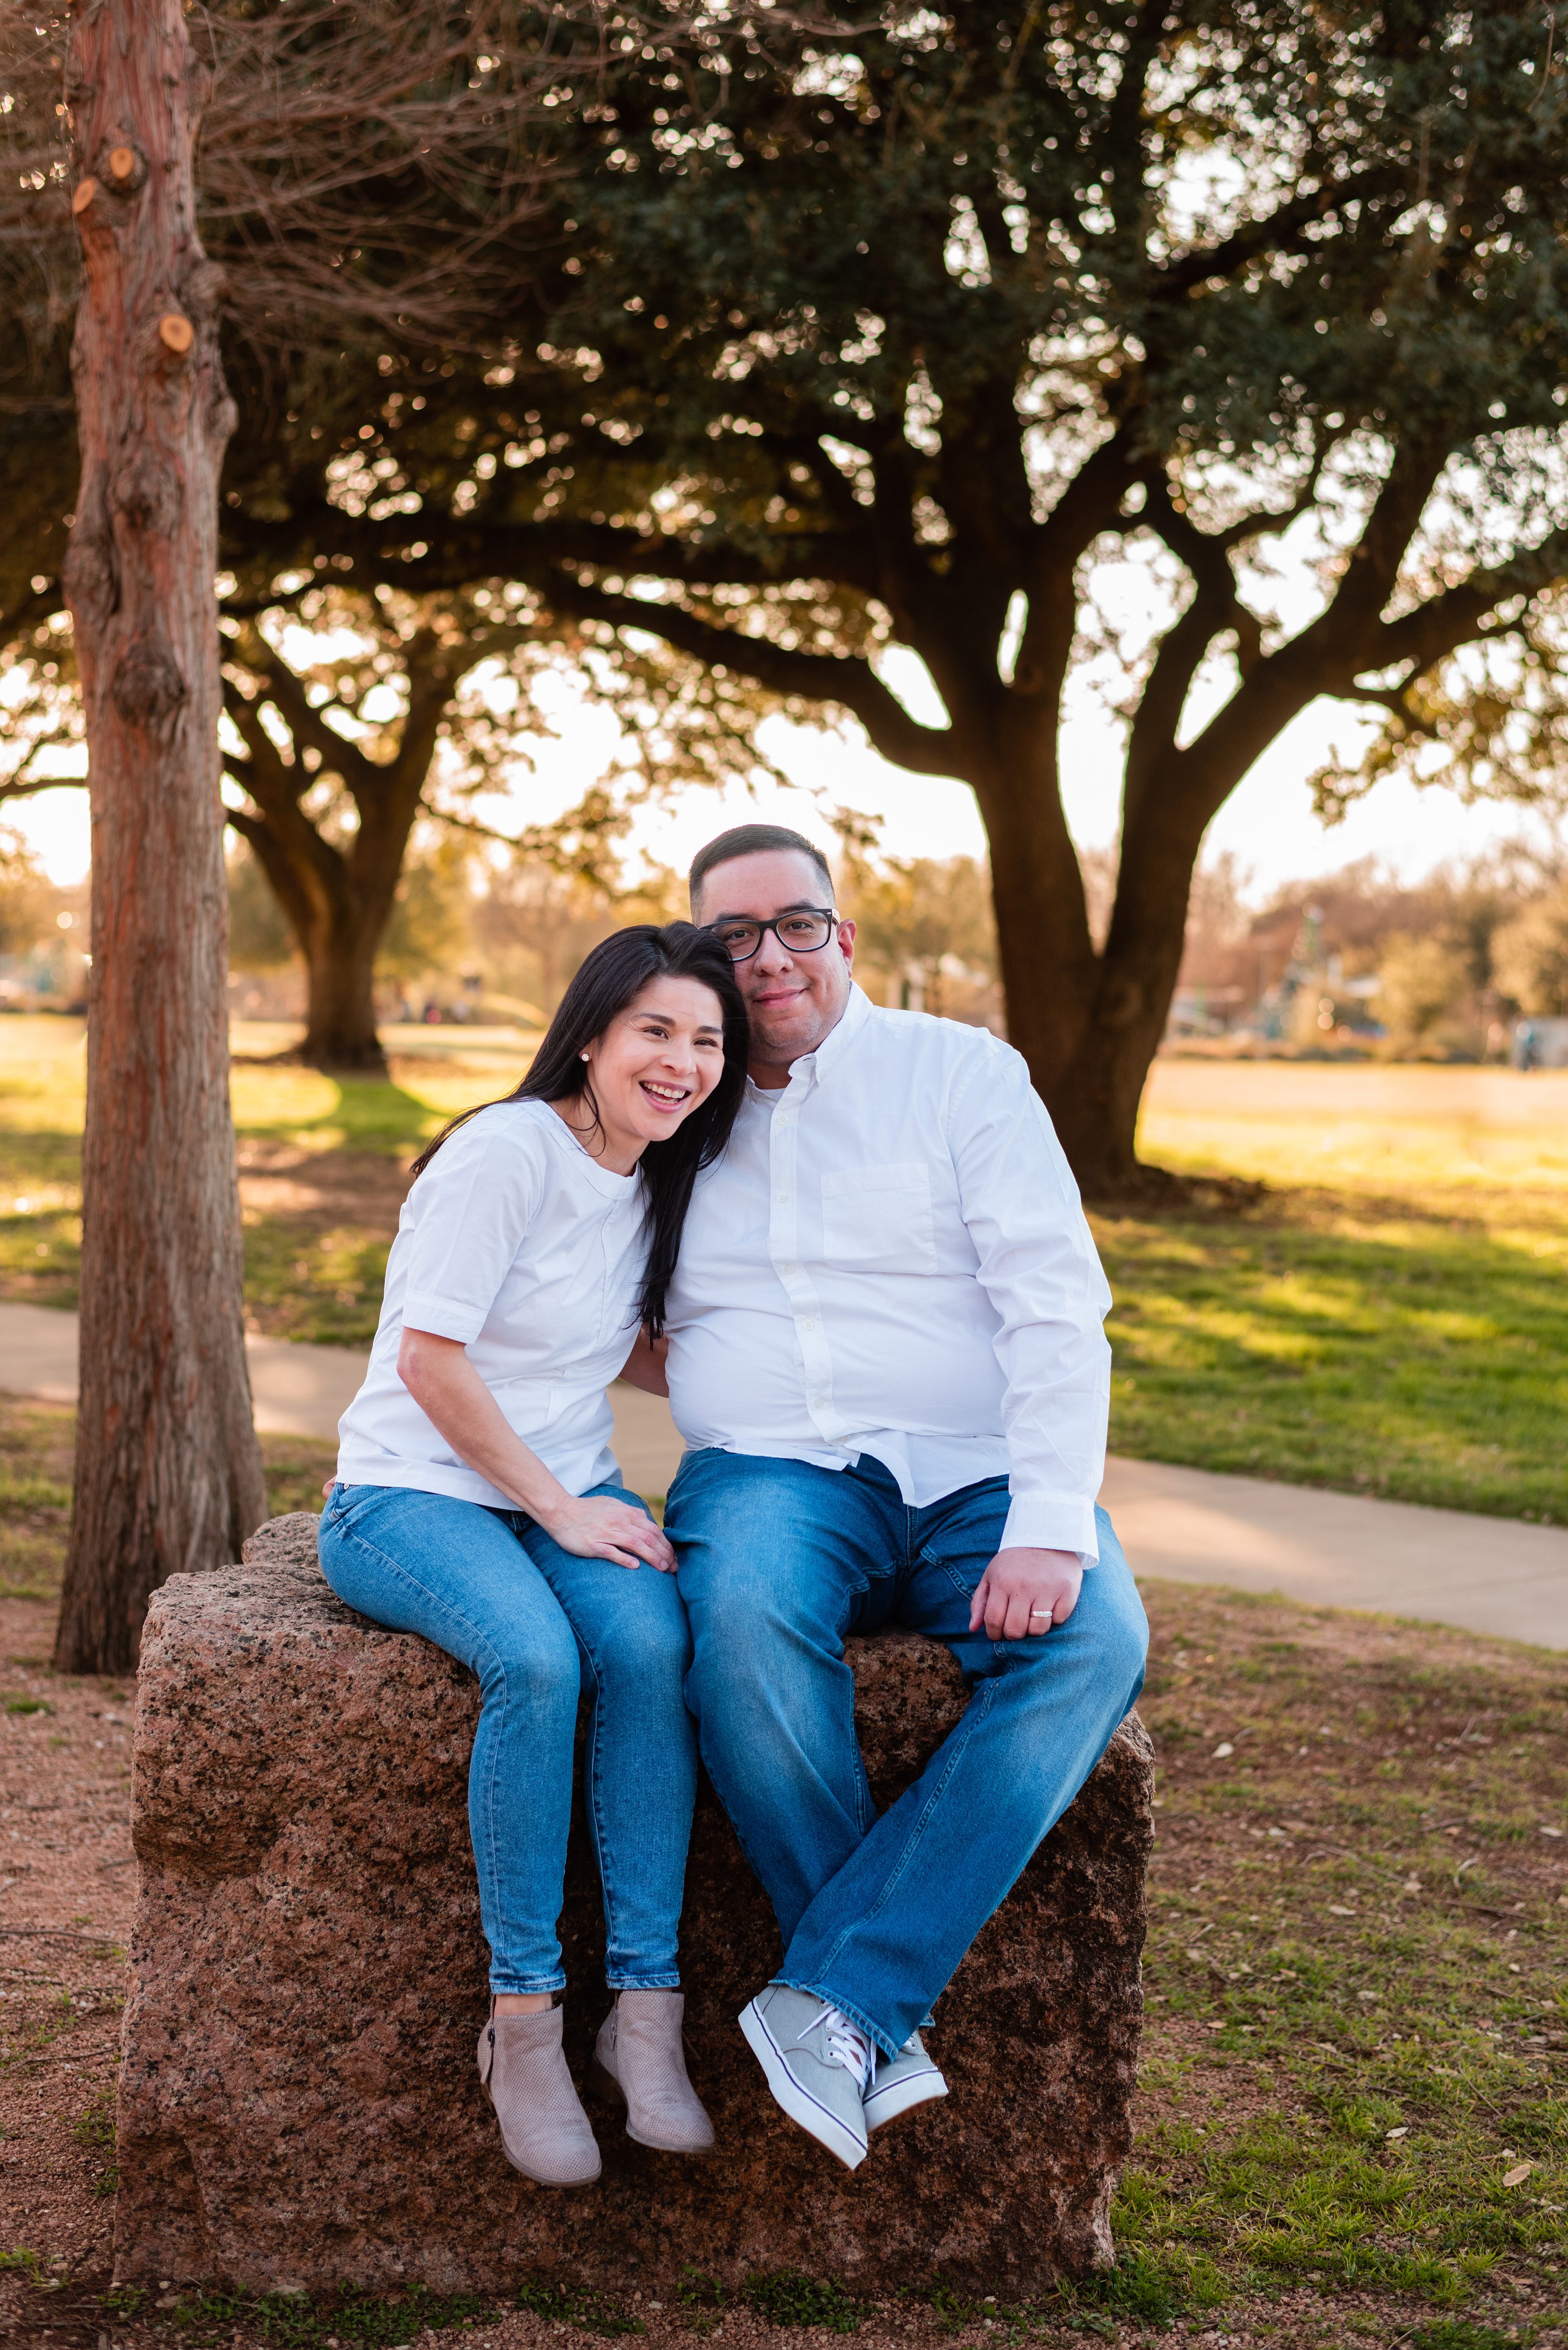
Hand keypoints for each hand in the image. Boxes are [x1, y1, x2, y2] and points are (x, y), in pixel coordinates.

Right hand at [541, 1494, 676, 1572]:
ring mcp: (606, 1533)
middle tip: (675, 1567)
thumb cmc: (587, 1510)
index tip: (674, 1556)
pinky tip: (636, 1567)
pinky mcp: (594, 1544)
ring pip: (636, 1544)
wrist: (561, 1511)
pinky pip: (612, 1552)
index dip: (666, 1544)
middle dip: (665, 1553)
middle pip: (649, 1538)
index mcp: (626, 1512)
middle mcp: (619, 1521)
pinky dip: (625, 1559)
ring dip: (652, 1557)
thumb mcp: (612, 1504)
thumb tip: (646, 1521)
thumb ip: (630, 1513)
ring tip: (663, 1569)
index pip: (653, 1529)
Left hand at [968, 1547, 1081, 1640]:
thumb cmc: (1015, 1561)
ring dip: (1033, 1629)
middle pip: (1015, 1629)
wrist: (1047, 1536)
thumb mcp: (992, 1574)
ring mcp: (1048, 1589)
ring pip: (1038, 1630)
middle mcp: (1024, 1586)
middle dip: (1012, 1634)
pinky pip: (1058, 1620)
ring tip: (1032, 1617)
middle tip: (1015, 1626)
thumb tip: (973, 1628)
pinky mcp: (1067, 1590)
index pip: (994, 1620)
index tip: (997, 1633)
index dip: (994, 1633)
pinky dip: (1053, 1618)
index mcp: (1003, 1582)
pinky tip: (1049, 1606)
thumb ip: (980, 1601)